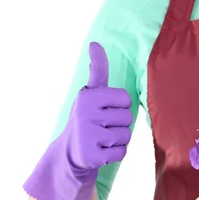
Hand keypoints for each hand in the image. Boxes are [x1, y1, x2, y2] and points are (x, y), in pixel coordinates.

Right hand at [24, 42, 132, 199]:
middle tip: (103, 126)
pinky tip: (101, 151)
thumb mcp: (90, 93)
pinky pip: (122, 152)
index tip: (105, 109)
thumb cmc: (88, 117)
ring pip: (126, 135)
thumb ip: (97, 71)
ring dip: (118, 139)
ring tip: (102, 138)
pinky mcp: (93, 155)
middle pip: (128, 117)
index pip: (125, 98)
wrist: (70, 152)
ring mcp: (89, 135)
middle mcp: (86, 113)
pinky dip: (116, 153)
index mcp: (88, 96)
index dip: (120, 105)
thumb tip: (95, 44)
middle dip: (119, 124)